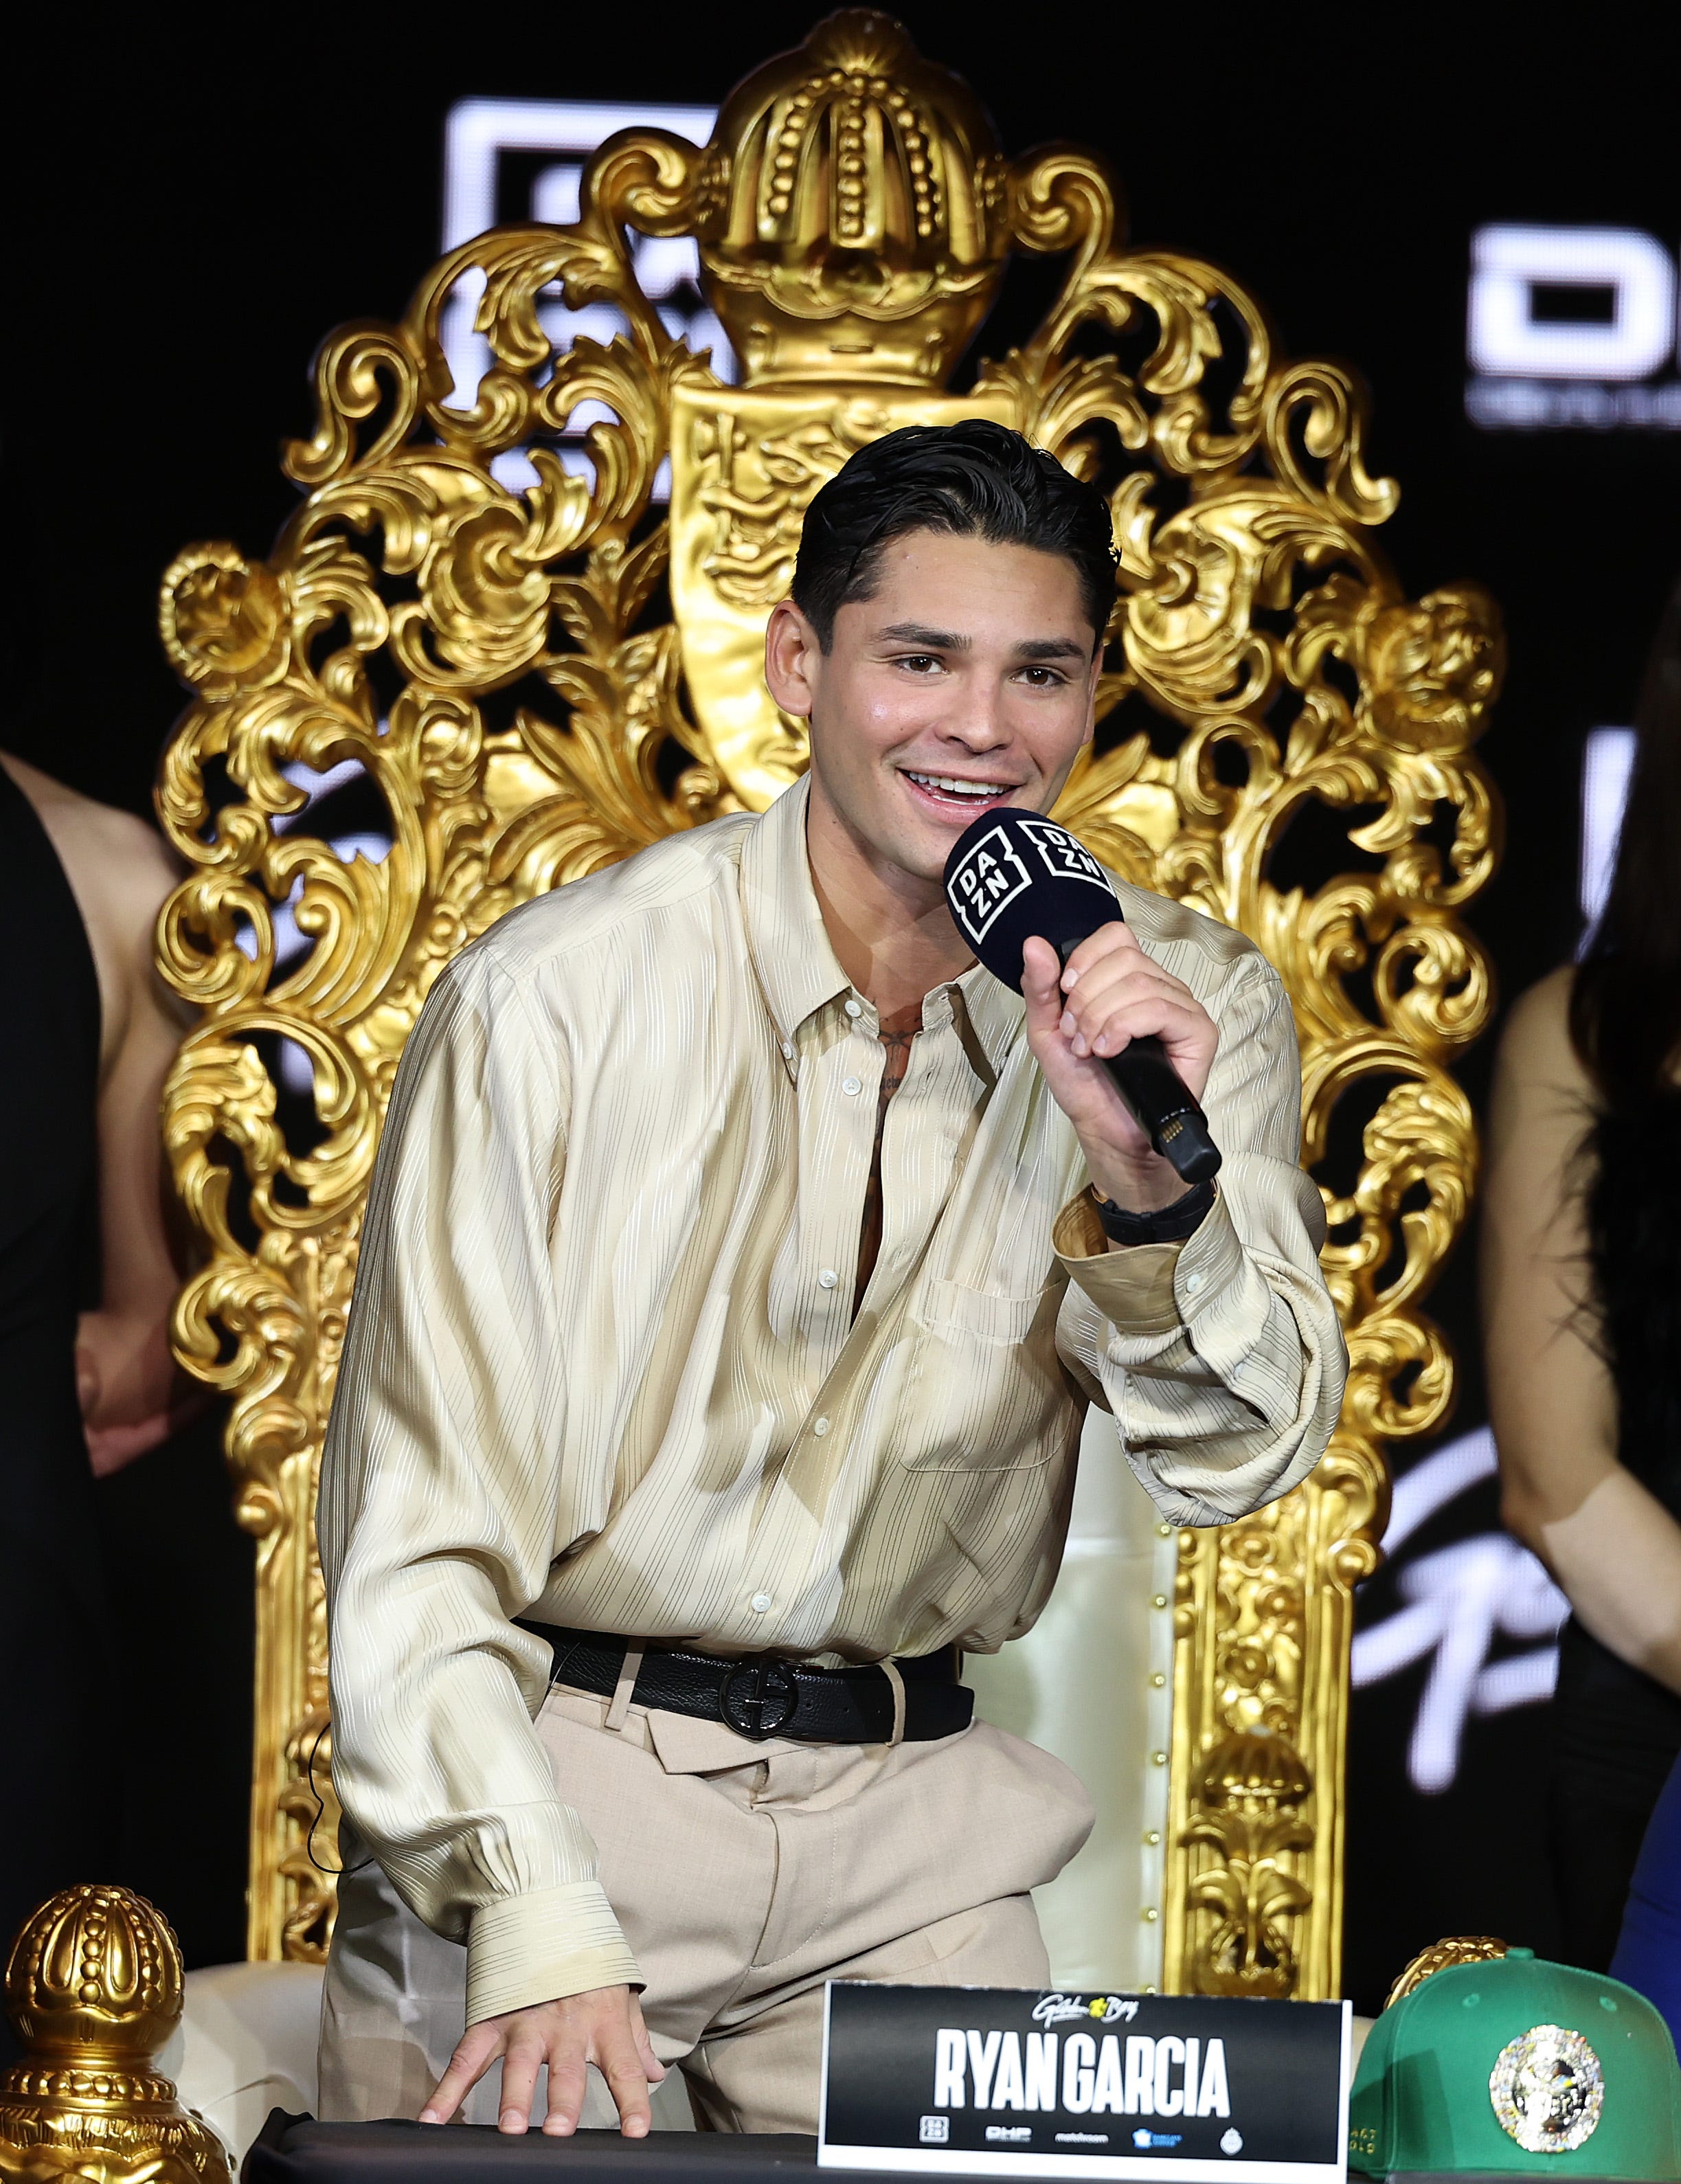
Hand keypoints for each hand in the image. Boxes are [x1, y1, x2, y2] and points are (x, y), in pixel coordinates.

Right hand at [420, 1984, 664, 2136]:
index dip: (633, 2100)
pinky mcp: (491, 2019)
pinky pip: (466, 2057)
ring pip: (518, 2063)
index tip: (637, 2133)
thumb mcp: (620, 1994)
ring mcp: (525, 2022)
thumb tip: (656, 2076)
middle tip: (559, 2130)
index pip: (625, 2068)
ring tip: (510, 2126)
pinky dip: (447, 2090)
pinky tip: (434, 2118)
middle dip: (563, 2100)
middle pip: (567, 2068)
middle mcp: (565, 2025)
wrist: (546, 1911)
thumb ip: (635, 2040)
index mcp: (603, 2021)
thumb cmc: (588, 1964)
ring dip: (514, 2095)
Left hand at [1022, 926, 1217, 1213]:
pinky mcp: (1198, 1032)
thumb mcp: (1048, 1032)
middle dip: (1087, 997)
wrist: (1107, 1133)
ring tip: (1091, 1049)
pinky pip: (1161, 1007)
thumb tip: (1034, 944)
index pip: (1115, 936)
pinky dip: (1124, 1026)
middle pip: (1124, 958)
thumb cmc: (1086, 1087)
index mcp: (1128, 981)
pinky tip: (1110, 1050)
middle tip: (1076, 1033)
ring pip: (1139, 982)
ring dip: (1101, 1017)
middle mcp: (1159, 988)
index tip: (1065, 993)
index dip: (1085, 959)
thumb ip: (1040, 988)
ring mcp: (1181, 1008)